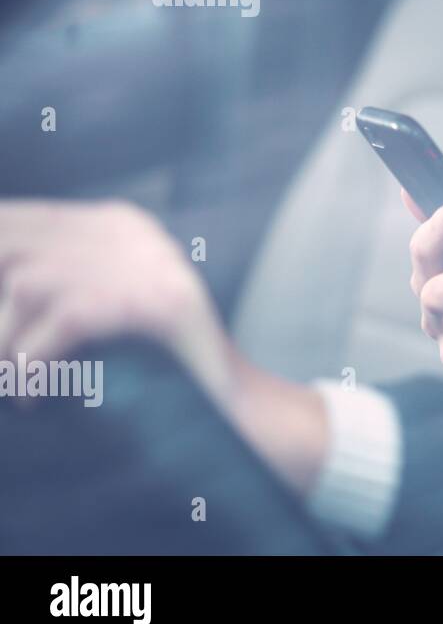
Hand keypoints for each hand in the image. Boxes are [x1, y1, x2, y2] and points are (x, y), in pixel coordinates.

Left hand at [0, 198, 330, 496]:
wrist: (236, 402)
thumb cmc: (159, 367)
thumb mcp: (107, 305)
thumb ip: (59, 283)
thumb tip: (1, 288)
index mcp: (117, 225)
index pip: (20, 221)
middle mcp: (129, 233)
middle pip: (14, 242)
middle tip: (0, 354)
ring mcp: (148, 263)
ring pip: (27, 282)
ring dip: (5, 338)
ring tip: (12, 378)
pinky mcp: (159, 301)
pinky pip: (64, 321)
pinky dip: (34, 362)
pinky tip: (34, 394)